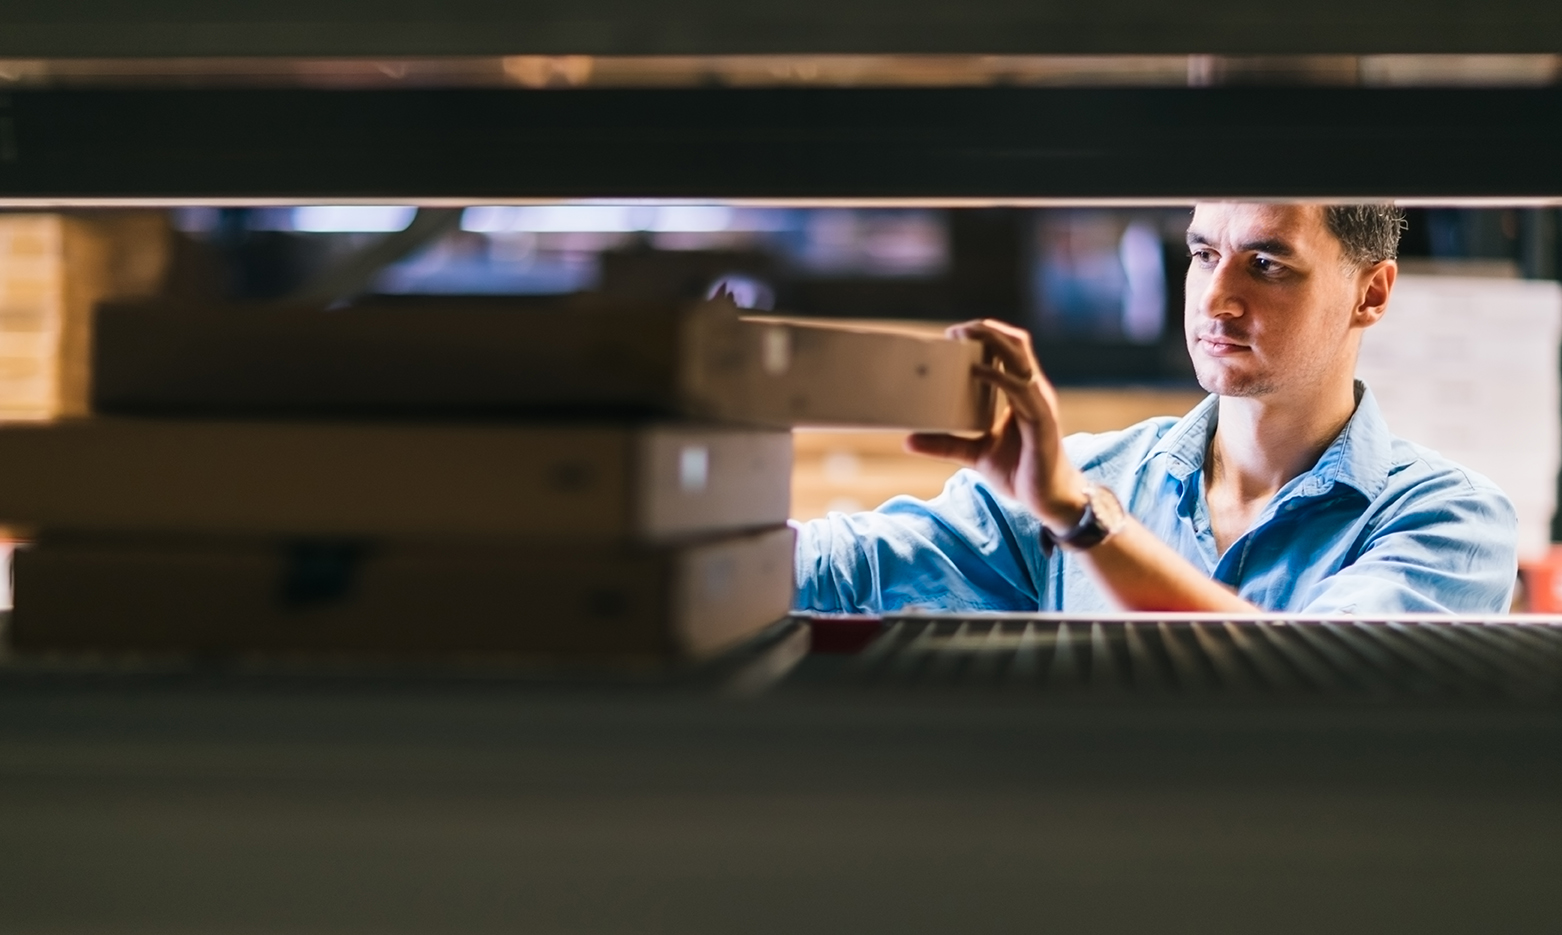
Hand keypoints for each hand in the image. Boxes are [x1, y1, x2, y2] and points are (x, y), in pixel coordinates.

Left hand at [906, 319, 1089, 530]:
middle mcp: (1033, 391)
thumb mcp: (974, 453)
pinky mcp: (1041, 420)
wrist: (1048, 498)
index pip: (1009, 351)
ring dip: (992, 343)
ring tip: (964, 337)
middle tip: (956, 330)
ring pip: (1020, 358)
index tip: (955, 334)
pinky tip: (976, 372)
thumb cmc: (1018, 471)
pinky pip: (1021, 389)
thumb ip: (946, 444)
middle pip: (1016, 344)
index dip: (986, 336)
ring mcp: (1039, 403)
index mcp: (1022, 392)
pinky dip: (998, 376)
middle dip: (987, 331)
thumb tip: (908, 440)